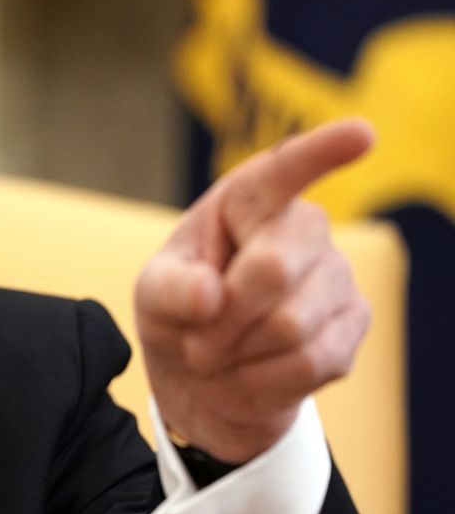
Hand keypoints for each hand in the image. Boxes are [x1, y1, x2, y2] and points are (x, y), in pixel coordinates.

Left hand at [135, 119, 374, 463]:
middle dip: (223, 316)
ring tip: (219, 354)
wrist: (205, 378)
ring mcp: (337, 275)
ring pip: (290, 324)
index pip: (283, 171)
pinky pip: (310, 362)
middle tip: (194, 342)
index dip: (320, 152)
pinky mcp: (354, 324)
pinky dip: (262, 380)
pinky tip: (248, 373)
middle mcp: (303, 227)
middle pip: (273, 268)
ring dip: (237, 352)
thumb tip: (210, 294)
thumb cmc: (179, 314)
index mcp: (247, 201)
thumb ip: (170, 289)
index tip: (360, 134)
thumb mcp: (152, 296)